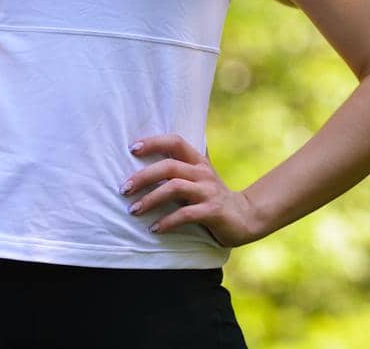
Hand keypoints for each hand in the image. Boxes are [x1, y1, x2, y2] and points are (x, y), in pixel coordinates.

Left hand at [121, 134, 265, 246]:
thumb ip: (180, 169)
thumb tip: (147, 160)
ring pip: (175, 188)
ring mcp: (209, 192)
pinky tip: (154, 229)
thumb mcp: (199, 178)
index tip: (132, 148)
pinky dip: (167, 222)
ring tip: (133, 210)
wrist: (246, 217)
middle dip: (143, 176)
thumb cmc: (213, 197)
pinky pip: (186, 214)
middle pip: (170, 166)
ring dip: (150, 199)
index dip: (154, 142)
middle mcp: (203, 173)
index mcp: (198, 162)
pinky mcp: (213, 212)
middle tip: (124, 189)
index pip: (176, 142)